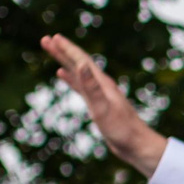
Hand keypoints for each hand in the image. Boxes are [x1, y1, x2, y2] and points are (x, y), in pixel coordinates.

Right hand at [40, 34, 168, 177]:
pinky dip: (71, 78)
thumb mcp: (103, 108)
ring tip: (53, 51)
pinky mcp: (98, 104)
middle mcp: (101, 85)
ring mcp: (100, 94)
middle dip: (62, 51)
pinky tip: (63, 74)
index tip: (53, 37)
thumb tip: (81, 65)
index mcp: (103, 84)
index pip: (82, 61)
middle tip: (46, 39)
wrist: (137, 146)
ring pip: (78, 73)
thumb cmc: (122, 129)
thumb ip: (92, 87)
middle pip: (79, 63)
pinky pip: (81, 86)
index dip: (67, 49)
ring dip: (65, 61)